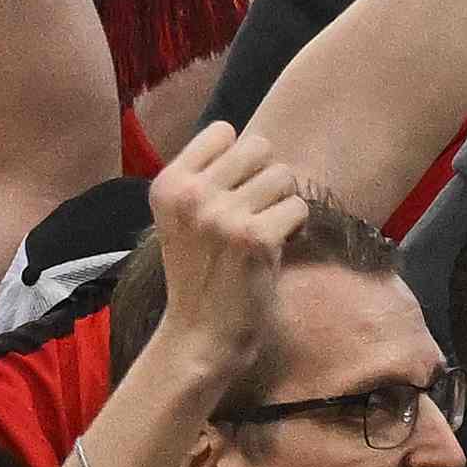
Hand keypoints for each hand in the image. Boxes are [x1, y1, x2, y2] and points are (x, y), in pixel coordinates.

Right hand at [138, 119, 312, 381]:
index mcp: (168, 184)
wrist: (200, 336)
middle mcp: (191, 194)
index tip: (233, 194)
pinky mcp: (255, 239)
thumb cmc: (200, 273)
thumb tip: (258, 143)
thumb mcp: (183, 216)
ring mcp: (222, 215)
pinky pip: (298, 207)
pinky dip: (296, 228)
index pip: (222, 130)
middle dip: (266, 177)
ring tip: (267, 229)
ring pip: (283, 175)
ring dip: (284, 203)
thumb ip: (207, 176)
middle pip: (258, 146)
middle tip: (257, 212)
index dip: (238, 160)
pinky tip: (278, 248)